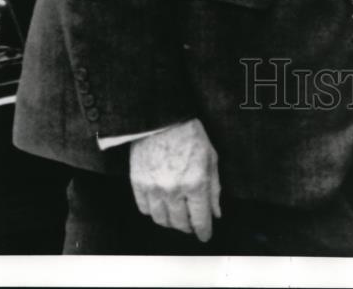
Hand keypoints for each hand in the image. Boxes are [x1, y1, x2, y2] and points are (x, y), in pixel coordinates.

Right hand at [129, 118, 220, 240]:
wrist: (162, 118)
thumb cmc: (189, 134)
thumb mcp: (210, 158)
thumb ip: (214, 188)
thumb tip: (215, 212)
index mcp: (196, 182)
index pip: (200, 220)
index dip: (204, 231)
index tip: (205, 235)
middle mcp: (174, 190)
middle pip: (180, 224)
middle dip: (188, 227)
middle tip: (192, 223)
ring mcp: (154, 188)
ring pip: (161, 221)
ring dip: (171, 222)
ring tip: (176, 215)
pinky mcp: (138, 184)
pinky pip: (145, 209)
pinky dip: (153, 211)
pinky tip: (161, 204)